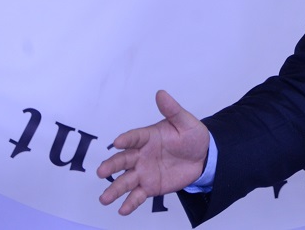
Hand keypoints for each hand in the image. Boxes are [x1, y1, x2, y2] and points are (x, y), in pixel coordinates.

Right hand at [97, 90, 209, 215]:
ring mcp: (143, 172)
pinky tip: (123, 210)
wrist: (203, 158)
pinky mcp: (149, 187)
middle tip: (101, 172)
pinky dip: (130, 203)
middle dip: (111, 166)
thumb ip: (173, 110)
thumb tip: (161, 93)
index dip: (126, 139)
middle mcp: (141, 155)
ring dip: (114, 189)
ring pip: (125, 181)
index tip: (118, 142)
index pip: (134, 137)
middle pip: (123, 160)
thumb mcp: (186, 122)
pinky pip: (137, 196)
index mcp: (147, 137)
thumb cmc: (192, 137)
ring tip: (104, 199)